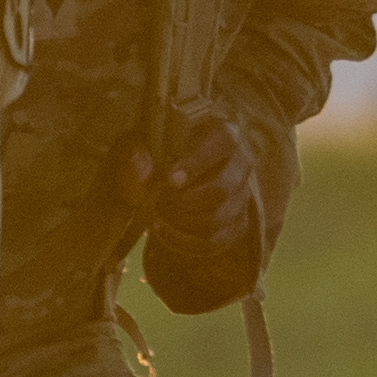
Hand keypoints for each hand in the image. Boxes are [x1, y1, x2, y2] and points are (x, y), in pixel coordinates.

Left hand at [125, 117, 262, 311]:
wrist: (164, 179)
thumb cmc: (155, 153)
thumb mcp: (138, 146)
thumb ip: (134, 152)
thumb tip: (140, 166)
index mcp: (223, 133)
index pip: (225, 141)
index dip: (198, 161)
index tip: (169, 180)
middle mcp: (241, 164)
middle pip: (222, 189)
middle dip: (183, 201)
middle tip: (159, 200)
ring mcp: (241, 196)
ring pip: (218, 219)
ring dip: (181, 222)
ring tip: (158, 213)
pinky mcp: (236, 224)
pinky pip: (214, 242)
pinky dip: (183, 242)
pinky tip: (162, 230)